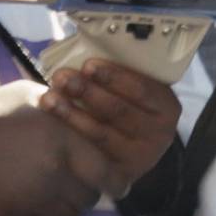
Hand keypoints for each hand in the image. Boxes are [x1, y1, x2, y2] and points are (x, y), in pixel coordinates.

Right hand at [0, 80, 127, 215]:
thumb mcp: (28, 95)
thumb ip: (59, 106)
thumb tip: (79, 112)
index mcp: (62, 141)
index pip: (107, 172)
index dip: (117, 180)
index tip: (118, 182)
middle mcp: (55, 174)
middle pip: (90, 197)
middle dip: (89, 190)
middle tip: (82, 182)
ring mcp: (35, 199)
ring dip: (70, 207)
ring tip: (60, 194)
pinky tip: (41, 205)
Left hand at [39, 60, 180, 186]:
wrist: (127, 148)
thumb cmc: (126, 104)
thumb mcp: (131, 87)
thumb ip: (116, 70)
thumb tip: (79, 41)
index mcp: (166, 105)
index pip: (141, 88)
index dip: (113, 76)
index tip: (87, 65)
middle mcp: (159, 133)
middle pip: (119, 110)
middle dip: (87, 92)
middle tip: (62, 77)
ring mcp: (140, 157)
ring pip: (101, 132)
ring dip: (71, 113)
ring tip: (49, 97)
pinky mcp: (119, 174)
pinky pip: (92, 153)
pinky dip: (70, 134)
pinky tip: (52, 120)